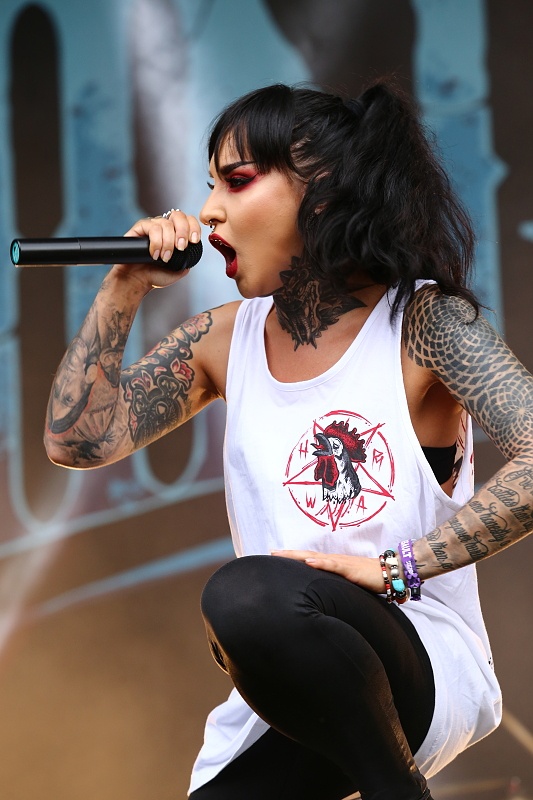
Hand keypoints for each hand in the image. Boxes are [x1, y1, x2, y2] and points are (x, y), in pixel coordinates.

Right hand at [114, 210, 202, 289]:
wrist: (137, 281)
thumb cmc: (155, 275)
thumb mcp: (178, 270)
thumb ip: (188, 260)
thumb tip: (194, 251)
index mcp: (176, 233)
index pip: (189, 220)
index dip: (194, 227)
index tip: (194, 241)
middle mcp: (165, 226)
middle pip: (178, 216)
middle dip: (183, 232)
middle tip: (180, 248)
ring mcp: (152, 225)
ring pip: (165, 224)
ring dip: (168, 242)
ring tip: (164, 258)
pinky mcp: (140, 227)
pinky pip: (152, 228)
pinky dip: (156, 242)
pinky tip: (154, 254)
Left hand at [271, 549, 407, 603]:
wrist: (391, 573)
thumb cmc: (371, 579)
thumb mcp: (349, 585)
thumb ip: (336, 587)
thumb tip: (324, 598)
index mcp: (333, 565)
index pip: (308, 559)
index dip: (292, 558)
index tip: (275, 557)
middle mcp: (334, 561)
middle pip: (306, 555)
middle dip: (288, 554)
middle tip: (270, 552)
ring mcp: (341, 563)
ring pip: (315, 557)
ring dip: (297, 555)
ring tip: (281, 554)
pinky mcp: (350, 569)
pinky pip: (333, 565)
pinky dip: (320, 563)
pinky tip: (308, 561)